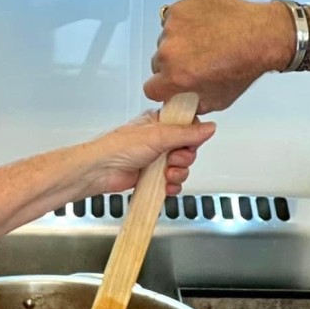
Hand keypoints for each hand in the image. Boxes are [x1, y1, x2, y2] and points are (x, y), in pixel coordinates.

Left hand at [79, 113, 216, 197]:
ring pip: (182, 167)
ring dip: (178, 173)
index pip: (188, 125)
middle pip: (188, 148)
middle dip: (184, 158)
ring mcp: (156, 158)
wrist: (99, 171)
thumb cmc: (118, 147)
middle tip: (171, 159)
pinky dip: (172, 186)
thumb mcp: (157, 136)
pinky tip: (165, 186)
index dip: (193, 136)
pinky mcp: (153, 176)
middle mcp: (159, 139)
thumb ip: (186, 133)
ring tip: (166, 174)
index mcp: (159, 122)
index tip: (189, 142)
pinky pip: (173, 182)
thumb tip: (210, 127)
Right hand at [145, 0, 291, 112]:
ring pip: (166, 39)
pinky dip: (185, 22)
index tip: (172, 83)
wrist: (262, 35)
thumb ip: (195, 105)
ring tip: (204, 40)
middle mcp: (169, 50)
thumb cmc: (245, 66)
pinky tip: (204, 25)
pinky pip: (173, 18)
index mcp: (175, 76)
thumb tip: (185, 104)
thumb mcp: (219, 101)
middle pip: (158, 62)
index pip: (151, 88)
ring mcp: (173, 26)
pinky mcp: (181, 8)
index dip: (163, 87)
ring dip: (179, 41)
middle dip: (172, 63)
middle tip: (194, 60)